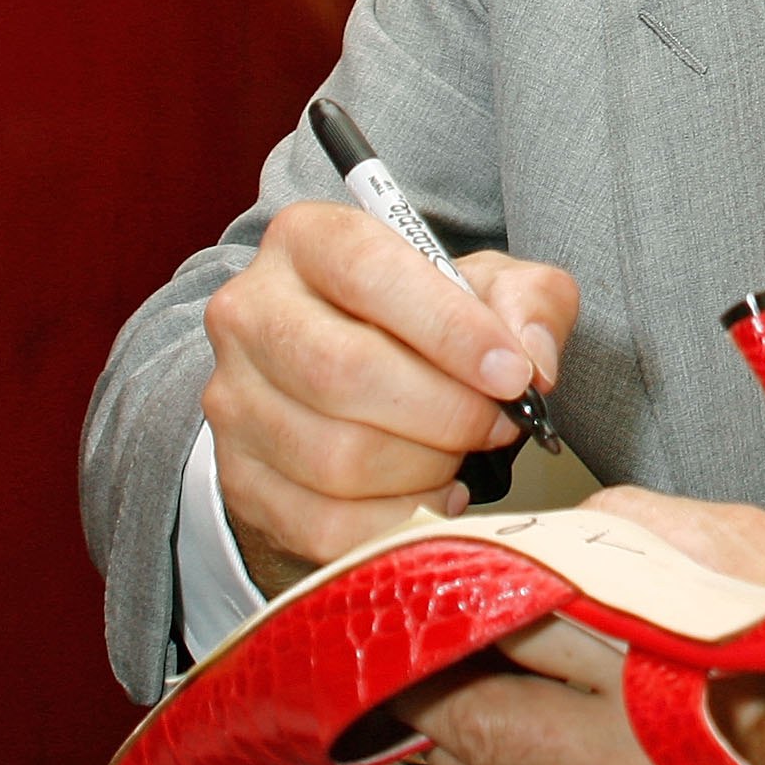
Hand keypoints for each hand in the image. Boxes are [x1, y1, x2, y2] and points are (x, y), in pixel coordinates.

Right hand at [202, 199, 577, 592]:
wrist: (355, 381)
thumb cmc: (424, 324)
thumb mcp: (488, 286)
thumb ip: (528, 301)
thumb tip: (532, 361)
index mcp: (308, 240)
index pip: (370, 273)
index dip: (451, 329)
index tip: (513, 374)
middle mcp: (251, 313)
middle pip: (345, 372)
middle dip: (447, 411)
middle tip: (498, 422)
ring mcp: (232, 401)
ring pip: (337, 457)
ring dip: (427, 468)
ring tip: (462, 453)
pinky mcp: (240, 479)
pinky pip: (325, 524)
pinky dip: (398, 521)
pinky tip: (433, 495)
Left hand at [403, 485, 764, 764]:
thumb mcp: (763, 552)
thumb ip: (643, 534)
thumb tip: (550, 533)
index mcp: (672, 670)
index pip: (513, 627)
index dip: (458, 598)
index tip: (430, 577)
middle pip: (479, 727)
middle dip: (436, 682)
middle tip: (422, 644)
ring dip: (464, 752)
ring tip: (467, 698)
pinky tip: (541, 758)